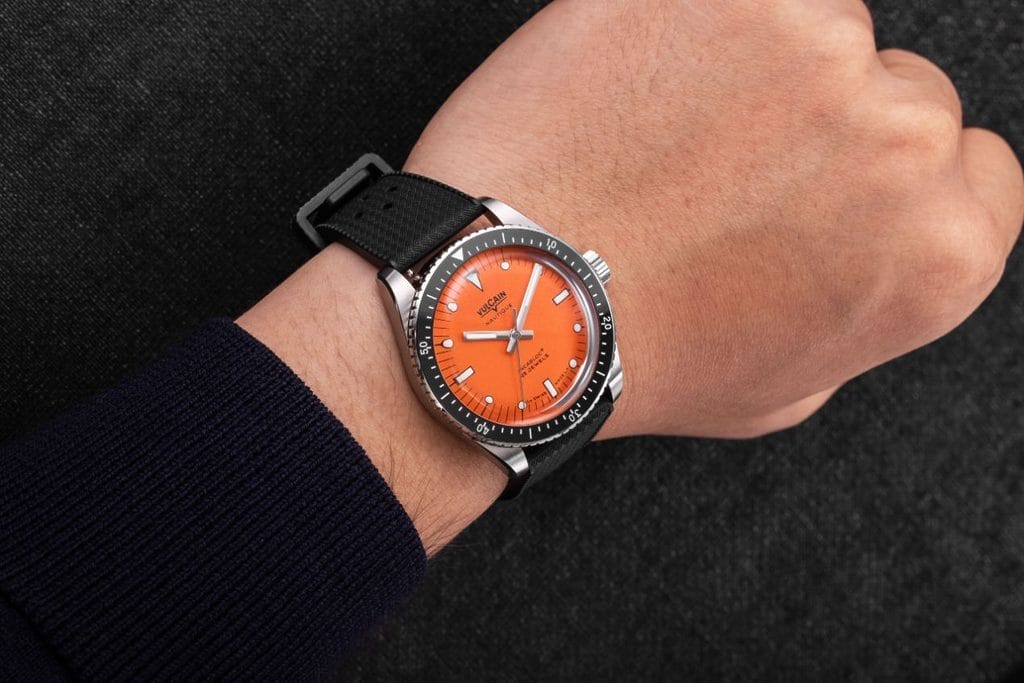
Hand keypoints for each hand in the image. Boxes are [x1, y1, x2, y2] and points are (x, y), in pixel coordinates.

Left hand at [406, 0, 1023, 438]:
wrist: (516, 306)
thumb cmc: (642, 358)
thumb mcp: (789, 383)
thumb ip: (863, 299)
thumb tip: (869, 247)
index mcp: (937, 250)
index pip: (981, 170)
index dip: (897, 180)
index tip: (834, 187)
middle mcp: (901, 142)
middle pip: (902, 91)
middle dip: (827, 127)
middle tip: (729, 172)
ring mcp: (814, 52)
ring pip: (820, 28)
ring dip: (759, 69)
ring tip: (667, 136)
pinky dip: (691, 23)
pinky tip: (636, 88)